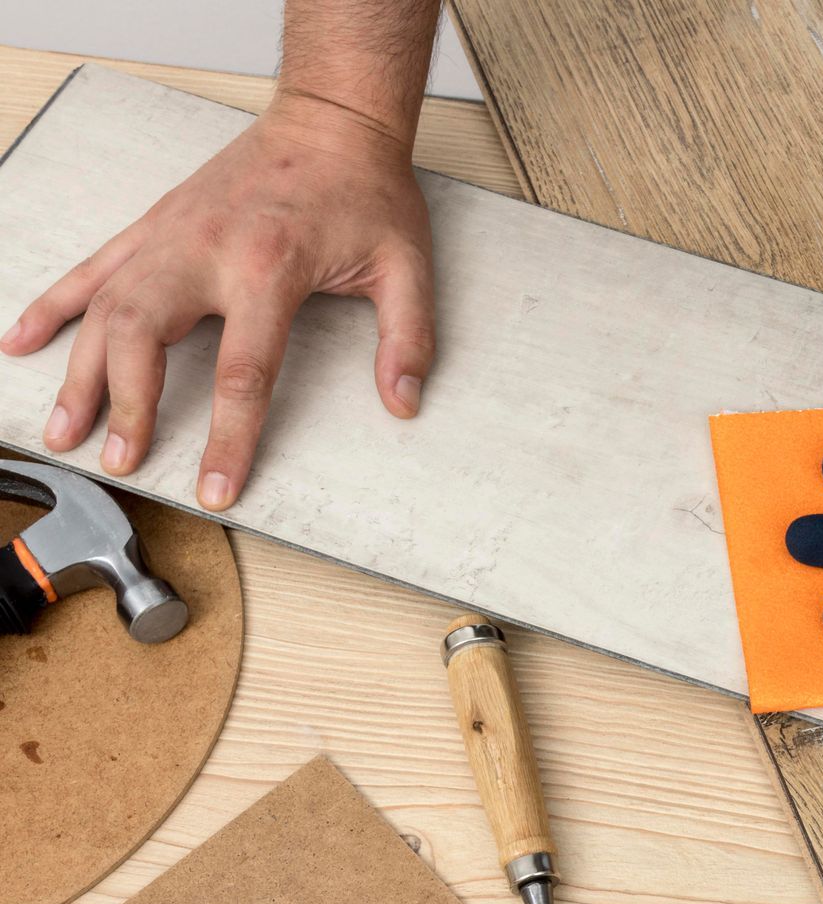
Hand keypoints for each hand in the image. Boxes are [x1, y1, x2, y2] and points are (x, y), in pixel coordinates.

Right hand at [0, 94, 434, 509]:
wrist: (331, 120)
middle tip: (120, 460)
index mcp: (270, 266)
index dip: (228, 437)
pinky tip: (23, 340)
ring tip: (63, 428)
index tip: (215, 488)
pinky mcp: (156, 224)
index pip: (246, 372)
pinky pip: (92, 269)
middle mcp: (206, 249)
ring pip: (104, 307)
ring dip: (79, 371)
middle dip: (126, 405)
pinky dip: (53, 304)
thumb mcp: (406, 266)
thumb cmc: (366, 190)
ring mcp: (171, 235)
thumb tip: (402, 401)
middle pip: (144, 337)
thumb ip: (407, 338)